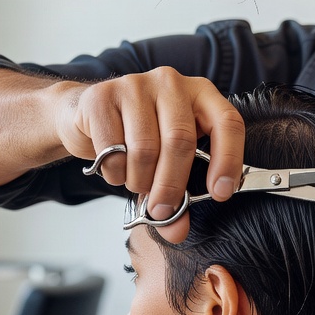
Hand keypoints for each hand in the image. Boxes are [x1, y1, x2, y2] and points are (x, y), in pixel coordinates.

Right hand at [54, 67, 245, 241]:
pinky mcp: (102, 96)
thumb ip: (178, 197)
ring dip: (139, 180)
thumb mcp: (166, 163)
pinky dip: (115, 173)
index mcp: (200, 94)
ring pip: (145, 148)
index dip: (228, 160)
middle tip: (162, 211)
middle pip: (180, 141)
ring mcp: (136, 85)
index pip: (227, 123)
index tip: (220, 194)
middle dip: (171, 185)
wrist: (86, 116)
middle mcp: (171, 83)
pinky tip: (116, 170)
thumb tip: (176, 231)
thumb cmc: (136, 138)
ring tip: (136, 183)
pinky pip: (112, 148)